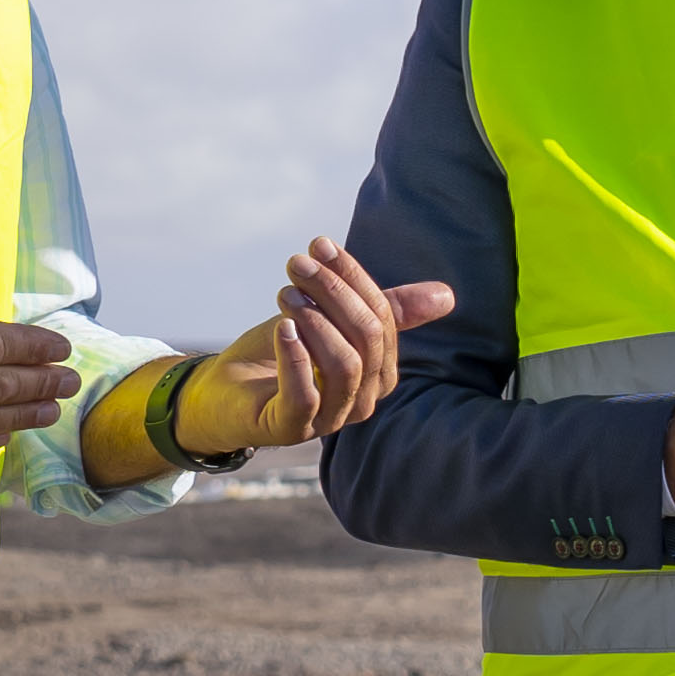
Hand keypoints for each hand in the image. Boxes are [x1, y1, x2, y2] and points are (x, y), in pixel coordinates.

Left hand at [162, 239, 455, 458]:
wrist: (226, 390)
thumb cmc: (283, 351)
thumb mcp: (330, 319)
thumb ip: (383, 307)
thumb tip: (448, 296)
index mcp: (380, 372)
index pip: (383, 319)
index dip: (354, 278)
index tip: (320, 245)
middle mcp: (363, 400)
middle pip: (367, 339)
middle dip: (333, 293)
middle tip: (298, 264)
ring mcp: (329, 420)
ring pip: (343, 366)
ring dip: (315, 321)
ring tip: (286, 293)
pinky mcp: (290, 429)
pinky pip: (305, 397)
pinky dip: (295, 358)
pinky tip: (282, 328)